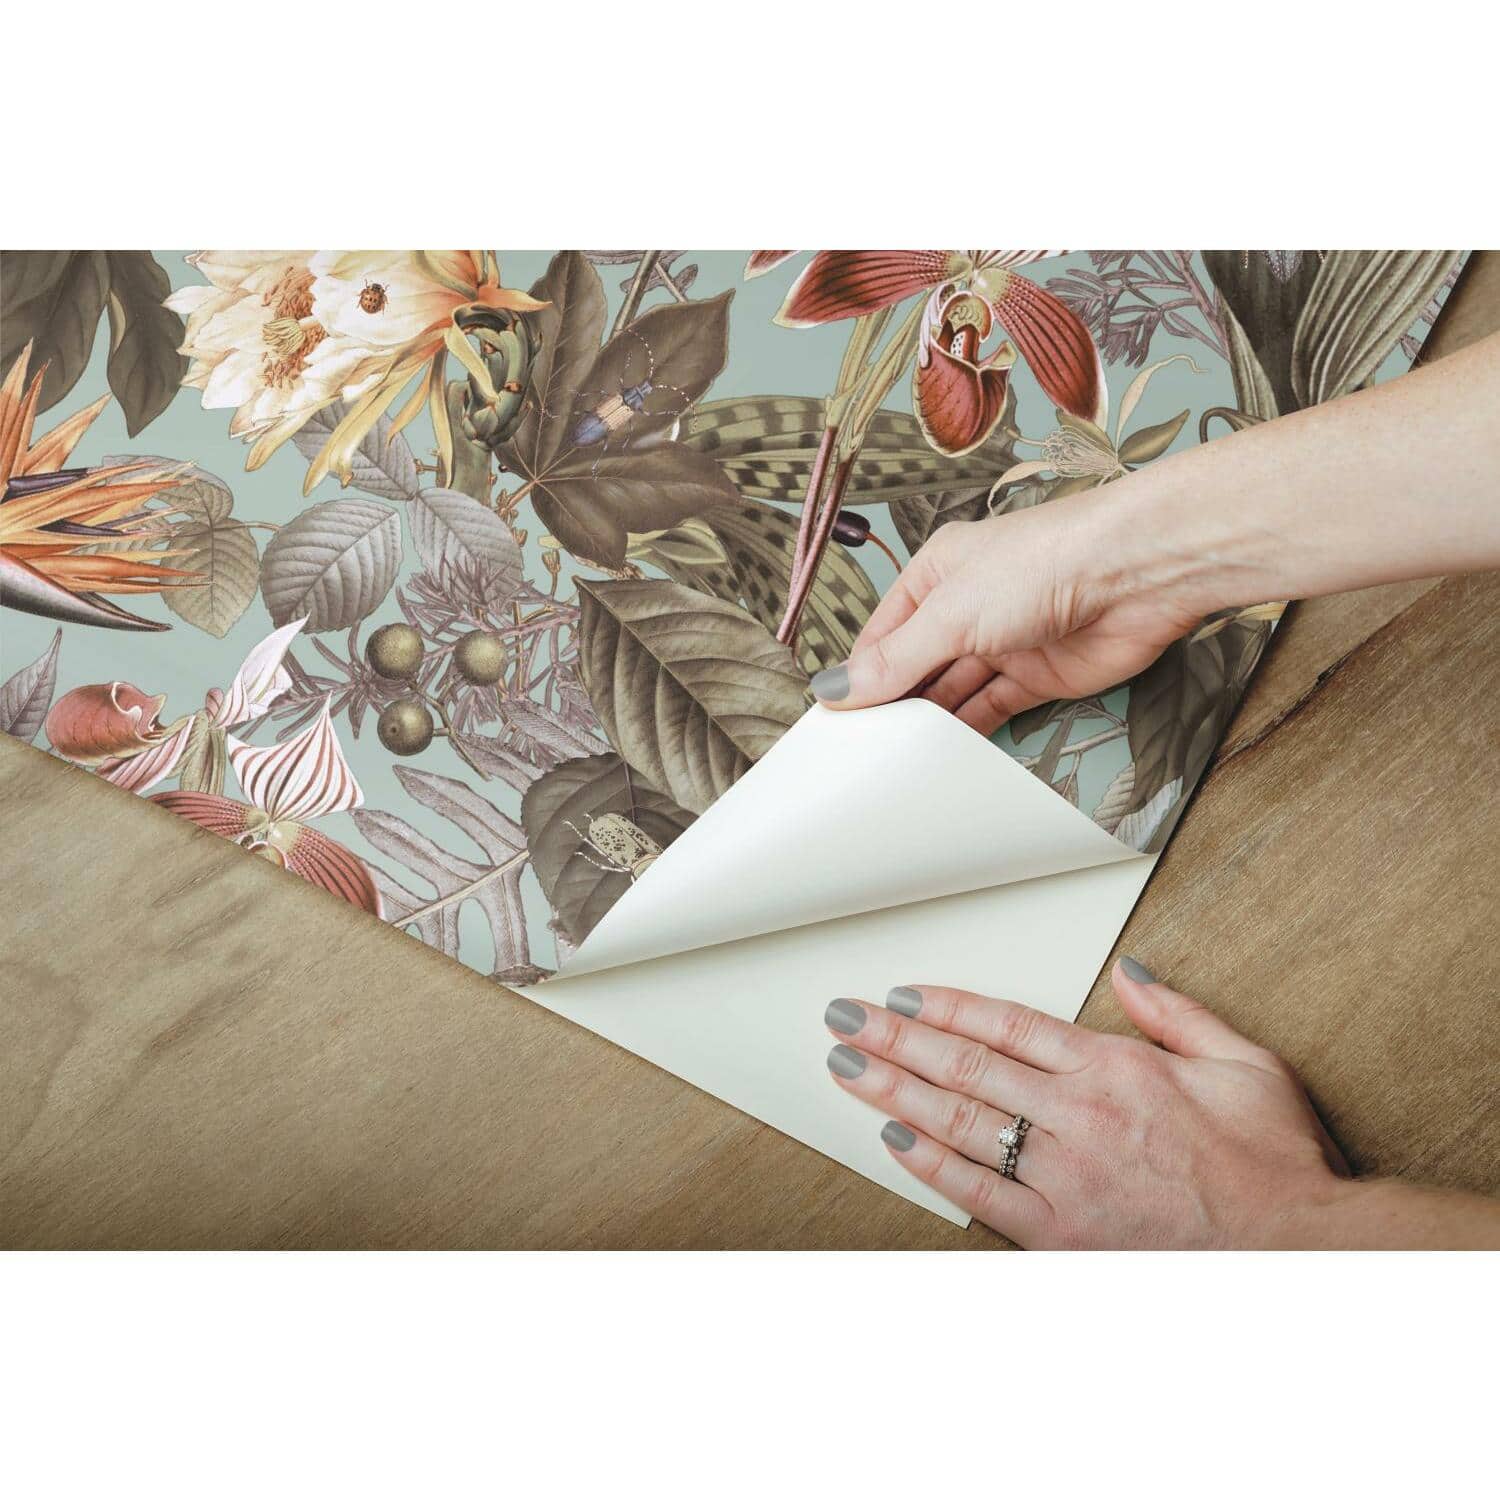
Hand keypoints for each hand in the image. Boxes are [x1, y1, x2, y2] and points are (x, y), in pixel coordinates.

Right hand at [810, 500, 1203, 735]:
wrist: (1136, 574)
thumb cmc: (1044, 563)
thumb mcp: (950, 613)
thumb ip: (894, 659)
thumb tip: (836, 688)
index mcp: (937, 574)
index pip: (883, 633)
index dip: (859, 675)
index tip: (834, 719)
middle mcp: (968, 607)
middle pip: (916, 665)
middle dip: (892, 703)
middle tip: (860, 750)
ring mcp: (1004, 643)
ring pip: (952, 691)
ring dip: (929, 722)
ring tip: (894, 761)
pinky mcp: (1038, 677)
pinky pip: (992, 710)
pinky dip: (969, 732)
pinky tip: (943, 756)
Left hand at [823, 958, 1354, 1248]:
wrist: (1300, 1252)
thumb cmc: (1273, 1163)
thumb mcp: (1244, 1062)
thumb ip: (1175, 1013)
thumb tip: (1128, 973)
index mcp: (1115, 1069)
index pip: (1007, 1024)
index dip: (946, 1005)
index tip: (903, 992)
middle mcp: (1080, 1117)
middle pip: (966, 1066)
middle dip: (896, 1037)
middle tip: (846, 1017)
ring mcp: (1065, 1177)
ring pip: (959, 1123)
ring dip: (894, 1091)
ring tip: (847, 1066)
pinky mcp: (1062, 1234)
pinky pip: (979, 1195)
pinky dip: (931, 1166)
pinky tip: (893, 1140)